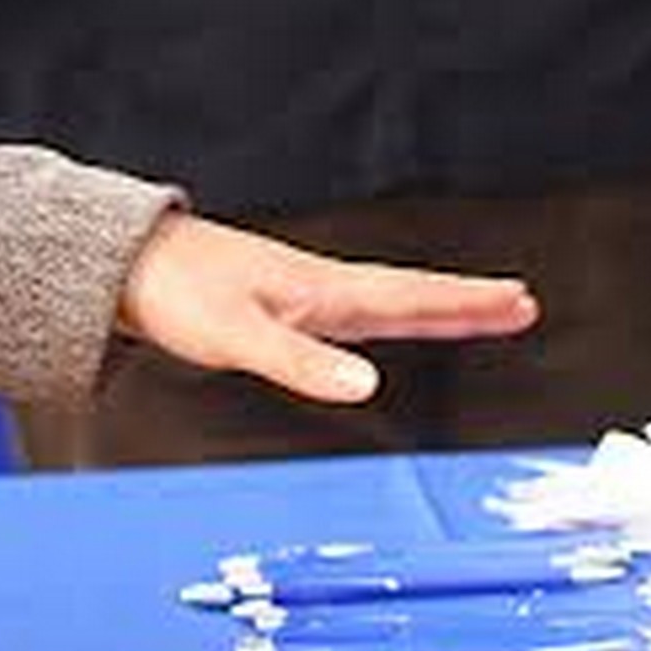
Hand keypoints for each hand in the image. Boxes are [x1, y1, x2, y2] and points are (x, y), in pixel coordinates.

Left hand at [115, 212, 538, 406]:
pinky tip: (388, 328)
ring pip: (389, 302)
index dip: (465, 302)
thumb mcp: (238, 336)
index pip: (411, 296)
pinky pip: (359, 312)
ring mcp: (305, 295)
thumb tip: (367, 384)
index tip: (516, 299)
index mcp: (323, 290)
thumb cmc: (178, 295)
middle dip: (468, 302)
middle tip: (522, 303)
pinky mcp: (284, 305)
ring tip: (480, 311)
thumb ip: (301, 363)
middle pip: (412, 295)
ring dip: (436, 308)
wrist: (128, 266)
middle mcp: (323, 288)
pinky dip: (392, 317)